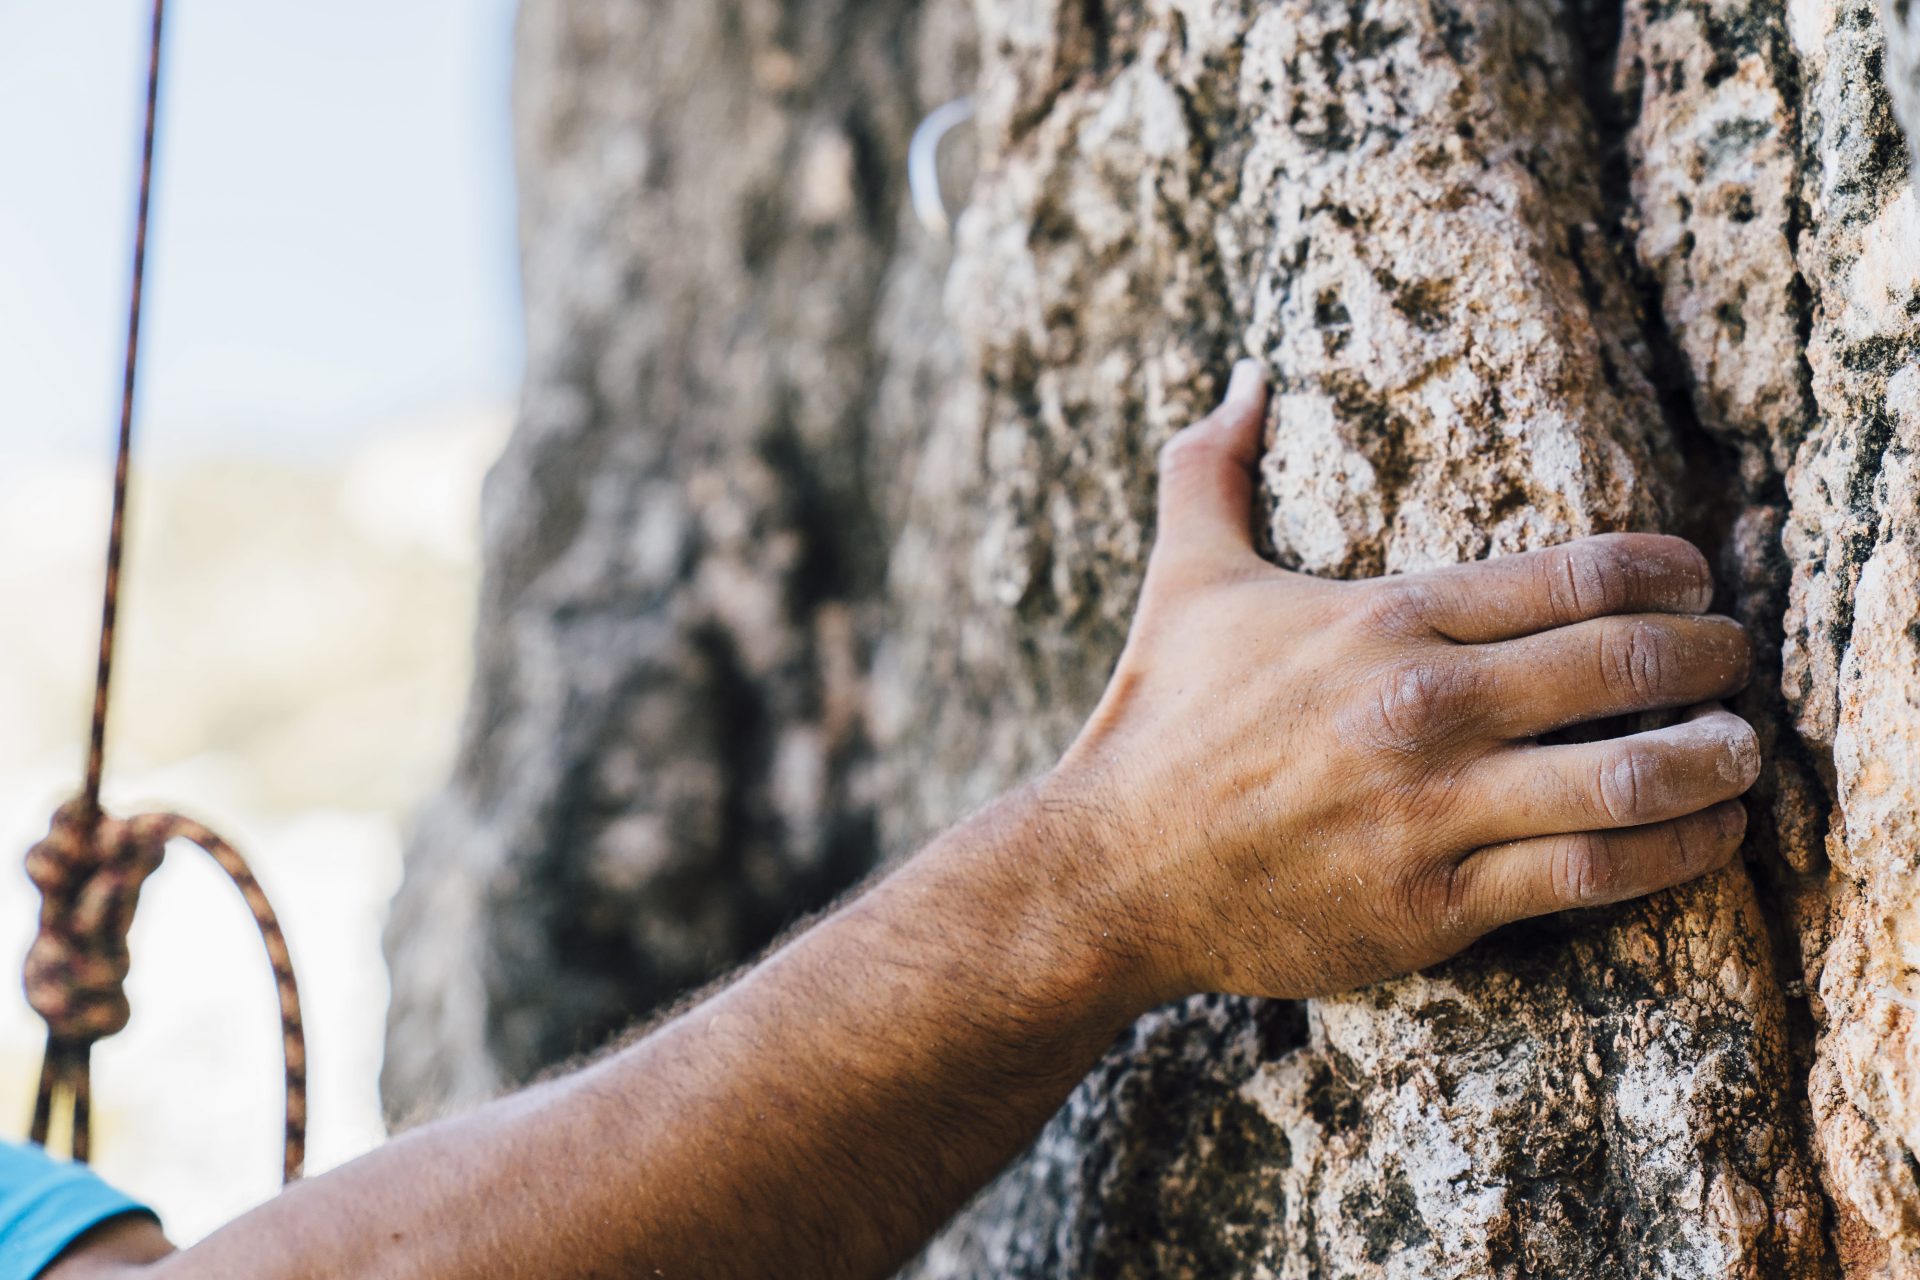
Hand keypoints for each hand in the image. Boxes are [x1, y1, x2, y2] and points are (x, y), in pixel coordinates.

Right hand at [1054, 360, 1756, 1002]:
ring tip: (1740, 754)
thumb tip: (1243, 377)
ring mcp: (1435, 809)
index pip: (1575, 573)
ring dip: (1715, 760)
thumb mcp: (1184, 578)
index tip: (1696, 578)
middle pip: (1627, 663)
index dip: (1666, 568)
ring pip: (1632, 776)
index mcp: (1383, 618)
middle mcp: (1424, 707)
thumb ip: (1214, 468)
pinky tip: (1704, 837)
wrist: (1112, 872)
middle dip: (1709, 654)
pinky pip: (1592, 874)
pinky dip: (1674, 856)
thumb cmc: (1158, 720)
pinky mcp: (1437, 903)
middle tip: (1732, 656)